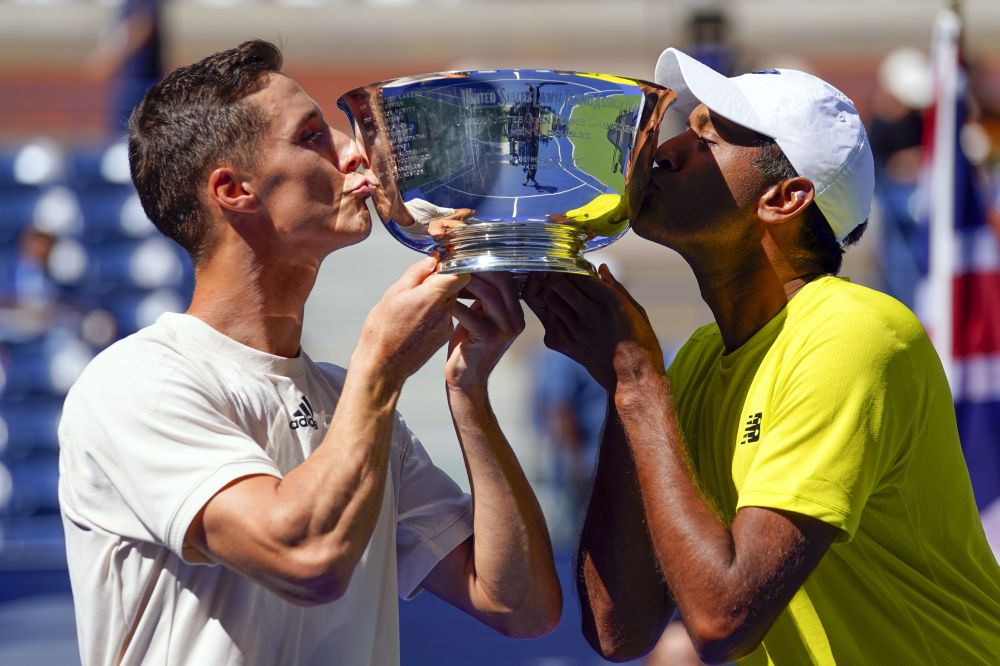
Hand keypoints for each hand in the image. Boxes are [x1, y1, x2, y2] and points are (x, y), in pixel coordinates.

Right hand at [356, 256, 469, 385]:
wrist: (383, 365)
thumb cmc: (383, 329)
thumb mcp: (394, 293)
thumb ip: (417, 273)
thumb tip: (433, 259)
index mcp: (433, 297)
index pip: (461, 272)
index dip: (454, 264)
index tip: (442, 262)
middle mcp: (445, 311)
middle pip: (454, 285)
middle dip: (440, 280)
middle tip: (420, 284)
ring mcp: (446, 325)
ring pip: (449, 300)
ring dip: (436, 297)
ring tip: (414, 305)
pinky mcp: (444, 336)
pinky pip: (445, 315)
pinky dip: (434, 312)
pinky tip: (416, 320)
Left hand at [445, 272, 524, 389]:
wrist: (466, 380)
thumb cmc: (469, 345)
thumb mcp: (481, 317)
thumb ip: (483, 297)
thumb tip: (470, 266)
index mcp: (515, 312)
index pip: (507, 278)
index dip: (487, 264)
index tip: (465, 257)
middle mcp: (516, 320)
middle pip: (501, 282)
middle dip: (477, 269)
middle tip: (456, 263)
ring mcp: (506, 330)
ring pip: (489, 295)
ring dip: (466, 283)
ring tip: (448, 278)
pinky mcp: (490, 340)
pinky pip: (471, 314)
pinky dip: (456, 304)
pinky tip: (443, 299)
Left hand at [523, 264, 663, 390]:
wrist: (635, 380)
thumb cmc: (642, 343)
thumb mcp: (636, 311)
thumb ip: (616, 288)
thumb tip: (601, 268)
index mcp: (610, 302)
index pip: (579, 274)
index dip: (575, 268)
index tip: (578, 267)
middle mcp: (590, 314)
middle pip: (559, 284)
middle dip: (560, 276)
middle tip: (565, 277)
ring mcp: (577, 330)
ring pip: (552, 300)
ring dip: (555, 293)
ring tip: (564, 294)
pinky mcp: (569, 345)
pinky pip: (553, 321)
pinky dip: (556, 313)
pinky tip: (566, 314)